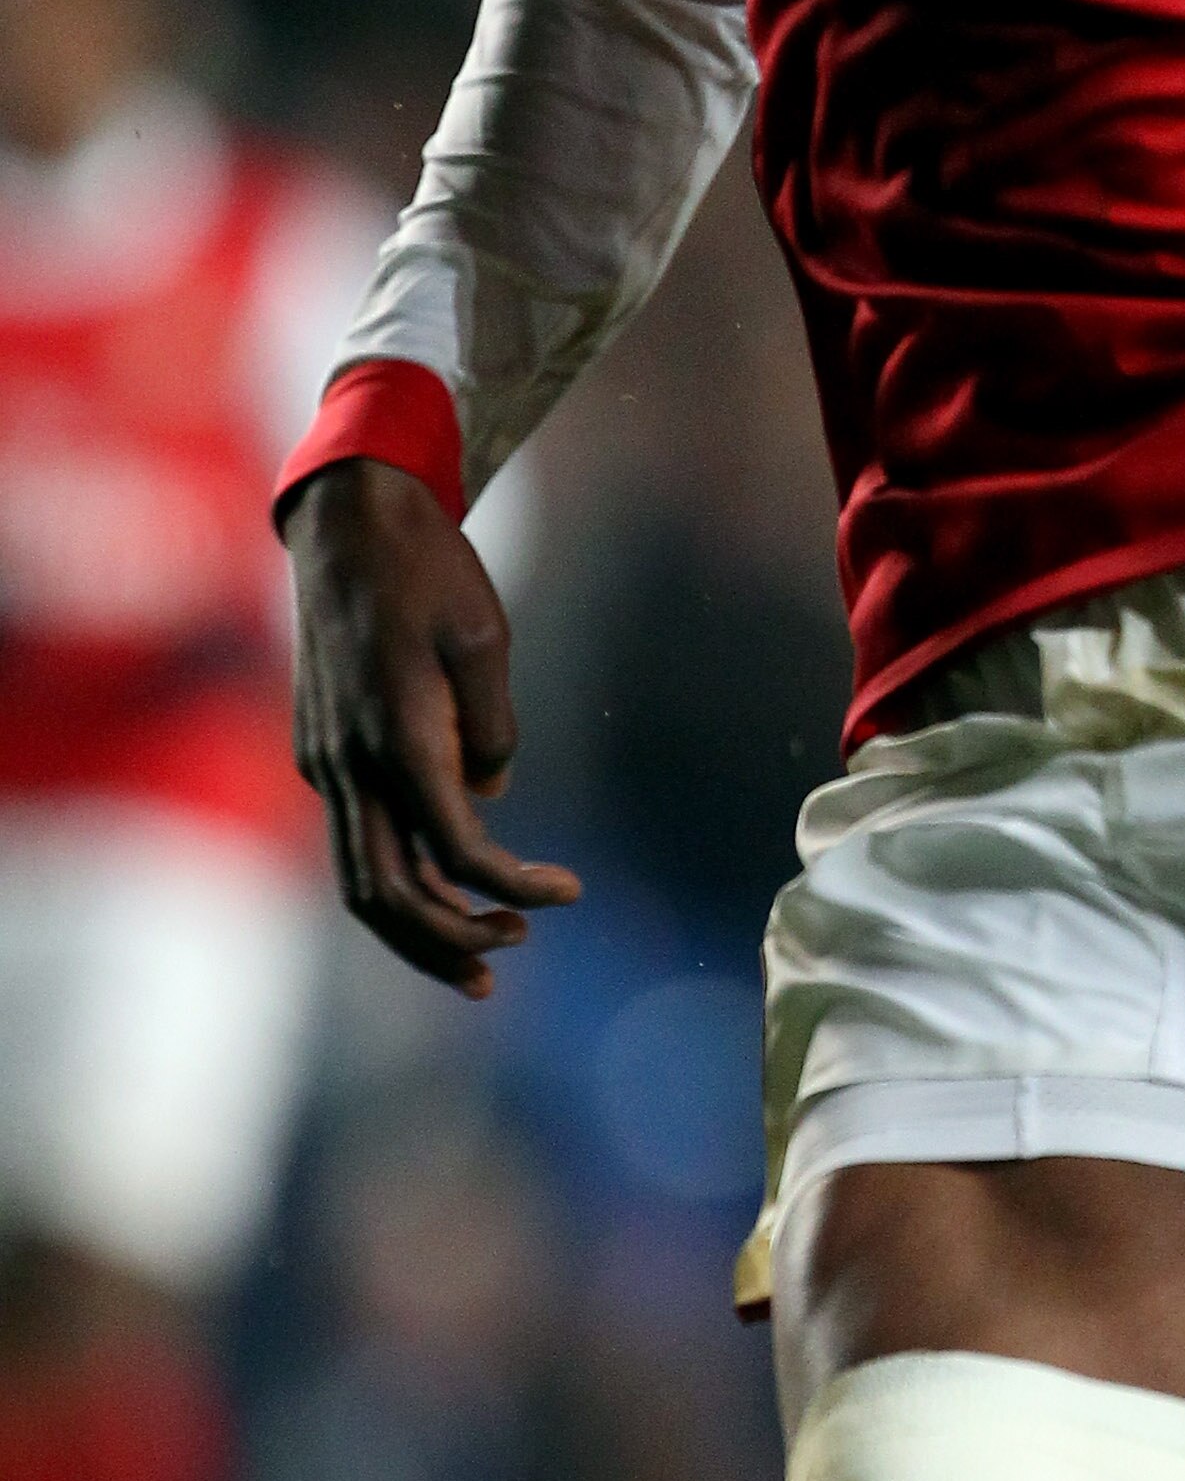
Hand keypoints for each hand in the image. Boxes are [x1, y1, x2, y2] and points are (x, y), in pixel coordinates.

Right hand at [286, 458, 579, 994]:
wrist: (346, 520)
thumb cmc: (426, 569)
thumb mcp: (483, 638)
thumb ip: (493, 726)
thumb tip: (490, 795)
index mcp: (398, 738)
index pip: (457, 850)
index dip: (514, 887)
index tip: (569, 893)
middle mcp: (349, 763)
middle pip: (385, 896)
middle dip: (447, 945)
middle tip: (509, 960)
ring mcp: (324, 761)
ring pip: (359, 879)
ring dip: (415, 929)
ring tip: (480, 956)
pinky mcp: (320, 752)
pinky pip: (355, 840)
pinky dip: (398, 882)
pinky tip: (445, 889)